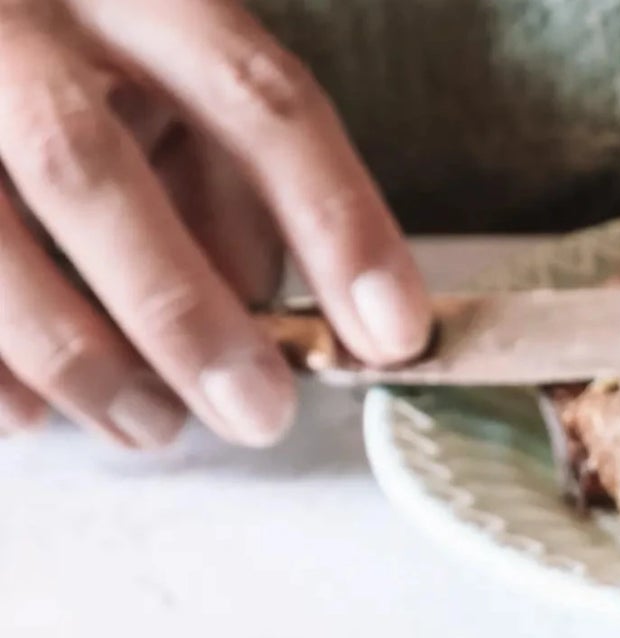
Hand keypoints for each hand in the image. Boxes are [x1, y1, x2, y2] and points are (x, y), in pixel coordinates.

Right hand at [0, 0, 428, 448]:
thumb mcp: (172, 78)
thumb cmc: (80, 46)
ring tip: (149, 425)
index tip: (393, 334)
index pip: (257, 98)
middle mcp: (12, 10)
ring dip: (78, 356)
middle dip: (182, 316)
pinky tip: (31, 416)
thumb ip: (229, 179)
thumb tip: (264, 303)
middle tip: (258, 416)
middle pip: (88, 167)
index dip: (336, 221)